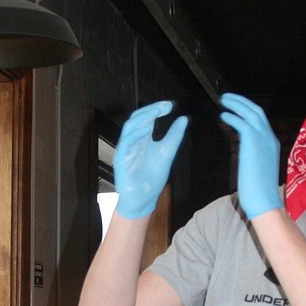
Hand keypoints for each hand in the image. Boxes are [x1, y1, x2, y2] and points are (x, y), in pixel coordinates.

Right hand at [113, 101, 188, 218]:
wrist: (144, 199)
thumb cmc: (152, 177)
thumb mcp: (167, 153)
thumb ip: (174, 136)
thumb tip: (183, 118)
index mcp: (142, 138)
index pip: (146, 117)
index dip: (156, 109)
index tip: (170, 106)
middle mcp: (133, 141)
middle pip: (136, 119)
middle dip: (150, 110)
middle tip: (165, 107)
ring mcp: (126, 150)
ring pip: (129, 128)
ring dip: (142, 119)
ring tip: (156, 113)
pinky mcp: (121, 160)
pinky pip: (125, 144)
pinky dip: (134, 135)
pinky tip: (146, 130)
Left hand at [219, 93, 281, 218]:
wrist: (264, 201)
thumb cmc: (259, 190)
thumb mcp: (258, 168)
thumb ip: (254, 155)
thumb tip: (245, 152)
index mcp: (272, 143)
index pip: (261, 120)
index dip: (247, 110)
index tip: (236, 106)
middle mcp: (270, 138)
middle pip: (257, 111)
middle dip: (242, 101)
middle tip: (226, 98)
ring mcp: (264, 139)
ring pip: (251, 113)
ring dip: (236, 104)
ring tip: (222, 101)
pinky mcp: (253, 144)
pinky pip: (242, 123)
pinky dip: (232, 117)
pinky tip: (223, 116)